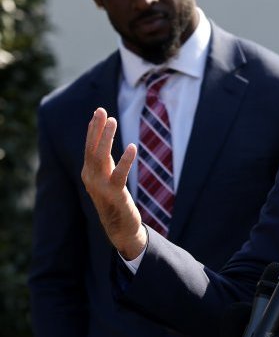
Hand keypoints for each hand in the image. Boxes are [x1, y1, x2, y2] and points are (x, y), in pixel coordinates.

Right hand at [81, 108, 146, 258]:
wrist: (119, 226)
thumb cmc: (114, 198)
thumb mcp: (107, 176)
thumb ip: (105, 159)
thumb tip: (103, 137)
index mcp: (88, 172)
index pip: (89, 146)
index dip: (93, 129)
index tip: (98, 112)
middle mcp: (91, 177)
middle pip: (92, 148)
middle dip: (97, 128)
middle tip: (102, 110)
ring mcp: (100, 186)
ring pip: (101, 157)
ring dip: (106, 138)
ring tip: (112, 121)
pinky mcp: (115, 194)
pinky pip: (119, 174)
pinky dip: (126, 160)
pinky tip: (132, 147)